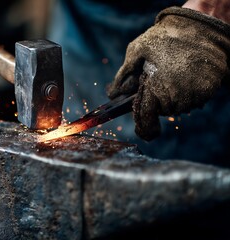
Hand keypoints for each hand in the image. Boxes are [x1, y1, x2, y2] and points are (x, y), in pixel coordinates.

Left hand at [107, 7, 229, 140]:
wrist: (201, 27)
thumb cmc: (165, 37)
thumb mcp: (137, 51)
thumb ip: (123, 75)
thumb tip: (112, 94)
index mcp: (155, 89)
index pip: (147, 118)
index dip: (144, 128)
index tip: (145, 133)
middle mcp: (176, 97)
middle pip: (163, 110)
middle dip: (158, 99)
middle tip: (161, 78)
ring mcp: (194, 95)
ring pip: (179, 106)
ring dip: (175, 95)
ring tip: (175, 73)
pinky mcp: (208, 91)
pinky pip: (195, 99)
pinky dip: (190, 91)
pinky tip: (187, 74)